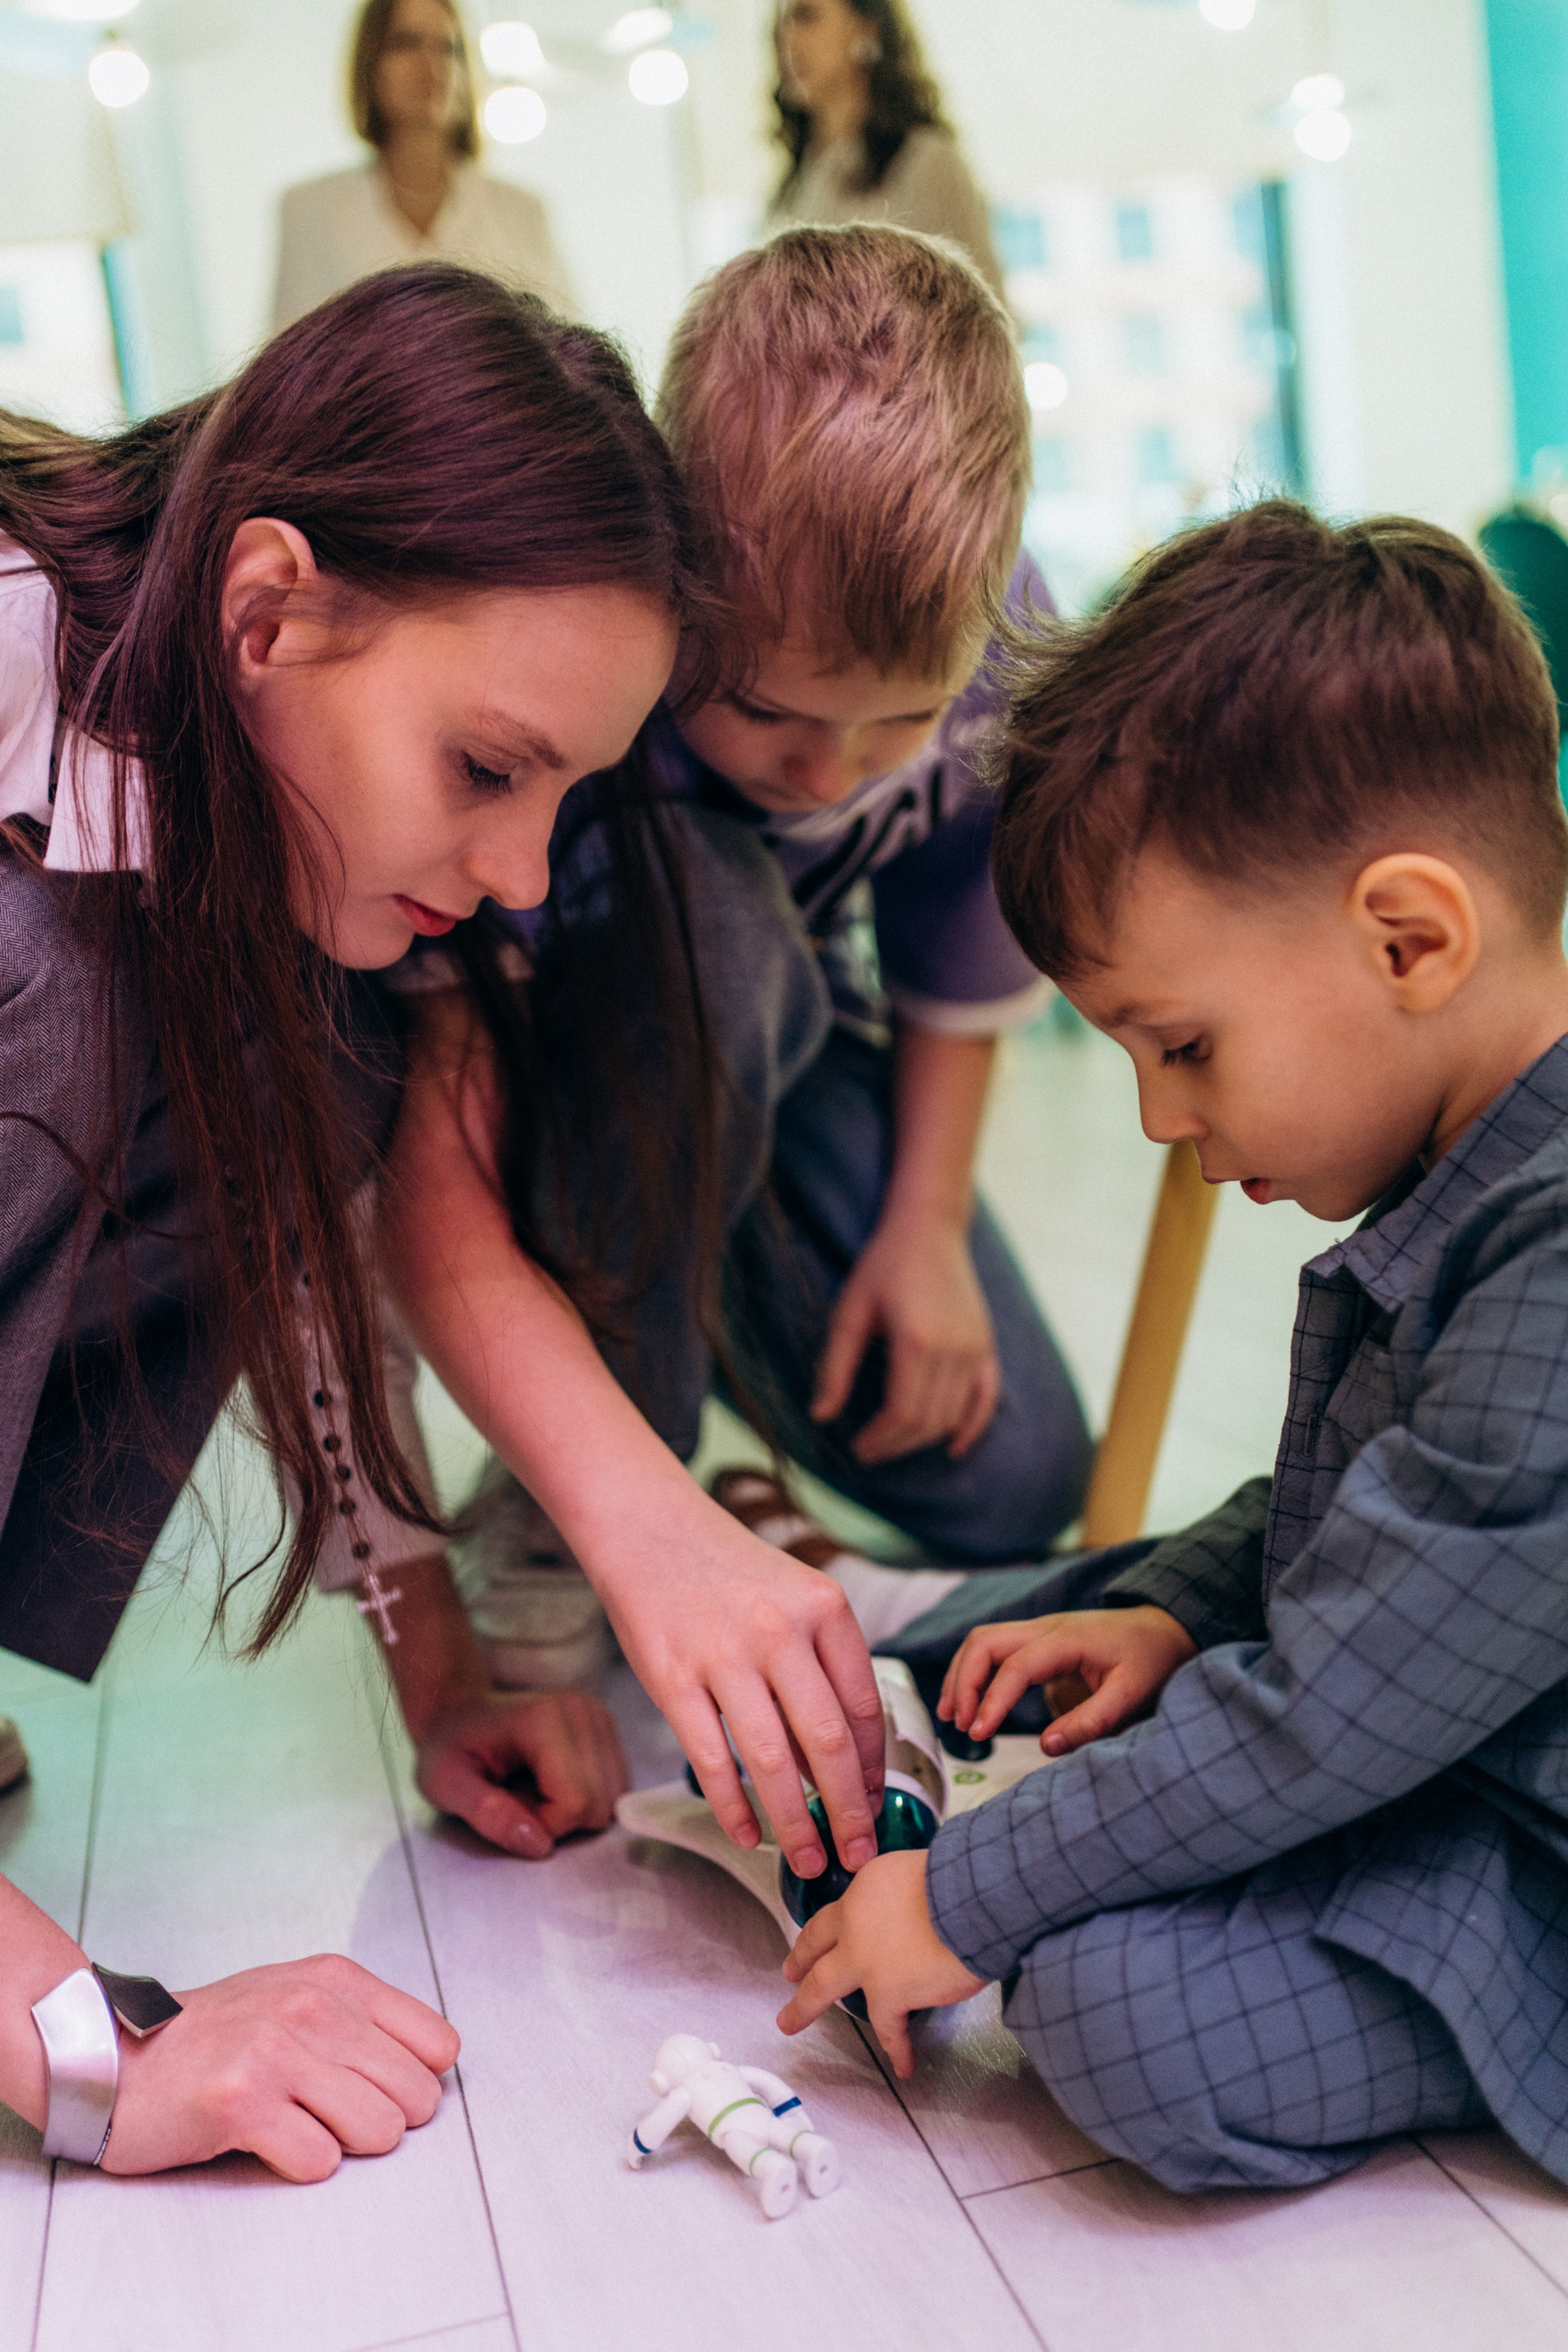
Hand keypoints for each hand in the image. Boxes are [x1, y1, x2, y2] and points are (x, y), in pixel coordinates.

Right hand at [103, 1954, 459, 2180]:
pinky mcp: (241, 2102)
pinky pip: (319, 2162)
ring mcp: (276, 2052)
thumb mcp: (297, 1996)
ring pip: (379, 2131)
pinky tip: (263, 2138)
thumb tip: (438, 2063)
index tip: (377, 2087)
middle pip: (416, 2097)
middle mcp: (312, 2007)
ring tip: (297, 2123)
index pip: (439, 2046)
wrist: (116, 2057)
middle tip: (329, 2113)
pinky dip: (297, 2163)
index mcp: (336, 1980)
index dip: (417, 2081)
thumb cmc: (214, 2036)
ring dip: (343, 2143)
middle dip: (385, 2120)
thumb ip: (365, 2019)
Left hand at [415, 1689, 628, 1858]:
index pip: (576, 1802)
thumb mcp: (447, 1786)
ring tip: (534, 1790)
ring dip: (574, 1811)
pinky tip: (552, 1783)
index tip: (510, 1809)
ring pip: (613, 1798)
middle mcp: (583, 1712)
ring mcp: (599, 1717)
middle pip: (600, 1803)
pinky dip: (586, 1798)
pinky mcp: (607, 1728)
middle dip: (560, 1820)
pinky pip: (615, 1787)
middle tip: (520, 1800)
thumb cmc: (448, 1748)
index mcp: (544, 1719)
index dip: (544, 1824)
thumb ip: (489, 1815)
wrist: (459, 1711)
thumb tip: (540, 1846)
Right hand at [603, 1519, 885, 1882]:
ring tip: (809, 1861)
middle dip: (848, 1813)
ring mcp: (724, 1656)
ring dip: (795, 1824)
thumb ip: (823, 1670)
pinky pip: (712, 1761)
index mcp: (824, 1609)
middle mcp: (780, 1631)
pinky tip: (747, 1835)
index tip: (875, 1808)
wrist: (652, 1530)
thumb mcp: (796, 1601)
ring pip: (773, 1762)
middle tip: (858, 1856)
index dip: (874, 1770)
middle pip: (829, 1744)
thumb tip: (841, 1765)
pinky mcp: (673, 1679)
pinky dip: (734, 1808)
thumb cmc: (732, 1575)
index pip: (864, 1708)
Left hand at [777, 1851, 985, 2076]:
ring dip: (805, 2006)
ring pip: (825, 1988)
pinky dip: (898, 2048)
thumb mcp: (916, 1869)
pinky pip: (890, 2029)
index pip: (835, 1913)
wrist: (968, 1900)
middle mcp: (856, 1927)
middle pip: (816, 1949)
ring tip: (793, 2021)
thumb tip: (916, 1908)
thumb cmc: (957, 1877)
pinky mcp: (890, 1995)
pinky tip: (902, 2065)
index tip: (809, 1940)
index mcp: (865, 1892)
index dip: (820, 1929)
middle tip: (789, 1974)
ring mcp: (867, 1964)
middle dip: (799, 1962)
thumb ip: (903, 1893)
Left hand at [812, 1215, 999, 1464]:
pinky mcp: (987, 1346)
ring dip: (923, 1439)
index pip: (902, 1413)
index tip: (856, 1447)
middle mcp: (954, 1349)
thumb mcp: (850, 1312)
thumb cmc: (883, 1266)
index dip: (879, 1439)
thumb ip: (835, 1367)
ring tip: (892, 1443)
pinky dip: (972, 1427)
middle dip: (896, 1445)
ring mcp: (976, 1349)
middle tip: (867, 1451)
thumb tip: (821, 1417)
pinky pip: (987, 1399)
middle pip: (928, 1422)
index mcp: (916, 1340)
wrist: (929, 1229)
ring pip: (953, 1416)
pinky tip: (953, 1448)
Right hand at [939, 1605, 1197, 1754]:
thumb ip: (1091, 1721)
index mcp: (1067, 1639)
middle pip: (985, 1641)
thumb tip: (1046, 1746)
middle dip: (963, 1681)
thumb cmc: (1152, 1659)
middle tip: (960, 1725)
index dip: (991, 1700)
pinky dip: (975, 1671)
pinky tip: (971, 1701)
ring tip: (952, 1716)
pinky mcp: (1038, 1640)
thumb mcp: (1133, 1694)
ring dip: (962, 1674)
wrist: (1165, 1628)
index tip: (978, 1735)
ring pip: (983, 1641)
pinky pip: (995, 1648)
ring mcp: (1040, 1630)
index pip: (1015, 1666)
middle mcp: (1046, 1628)